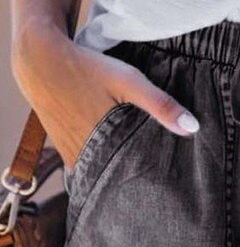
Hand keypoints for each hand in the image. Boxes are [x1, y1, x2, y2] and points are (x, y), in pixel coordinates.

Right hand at [11, 16, 199, 170]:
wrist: (40, 59)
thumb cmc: (88, 69)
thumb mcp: (129, 81)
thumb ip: (160, 104)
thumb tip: (192, 128)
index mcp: (102, 145)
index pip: (131, 177)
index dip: (149, 181)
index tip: (166, 187)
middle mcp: (84, 155)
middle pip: (116, 177)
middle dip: (135, 180)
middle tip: (155, 185)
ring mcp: (70, 153)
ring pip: (100, 172)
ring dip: (117, 172)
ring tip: (139, 174)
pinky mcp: (64, 147)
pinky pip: (85, 164)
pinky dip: (100, 163)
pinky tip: (115, 157)